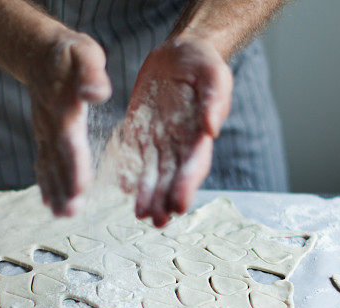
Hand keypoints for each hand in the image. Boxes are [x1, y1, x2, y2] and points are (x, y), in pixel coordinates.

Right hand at [28, 31, 111, 215]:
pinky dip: (46, 184)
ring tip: (61, 215)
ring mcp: (45, 132)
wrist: (38, 52)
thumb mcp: (85, 54)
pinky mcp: (45, 136)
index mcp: (64, 108)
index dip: (74, 166)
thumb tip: (96, 93)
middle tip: (69, 213)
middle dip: (64, 188)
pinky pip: (43, 163)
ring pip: (48, 166)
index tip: (80, 189)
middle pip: (57, 161)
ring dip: (55, 192)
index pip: (69, 142)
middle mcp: (51, 125)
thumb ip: (91, 74)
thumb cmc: (68, 54)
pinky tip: (51, 203)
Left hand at [114, 37, 232, 226]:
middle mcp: (181, 142)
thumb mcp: (213, 73)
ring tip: (141, 215)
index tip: (180, 206)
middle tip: (157, 222)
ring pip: (154, 173)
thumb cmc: (202, 62)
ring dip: (149, 195)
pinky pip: (135, 156)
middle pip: (173, 177)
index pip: (194, 164)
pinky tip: (124, 188)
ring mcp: (161, 139)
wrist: (180, 53)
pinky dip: (131, 173)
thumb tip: (212, 130)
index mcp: (199, 132)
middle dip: (165, 200)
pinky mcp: (141, 130)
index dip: (186, 185)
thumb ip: (215, 100)